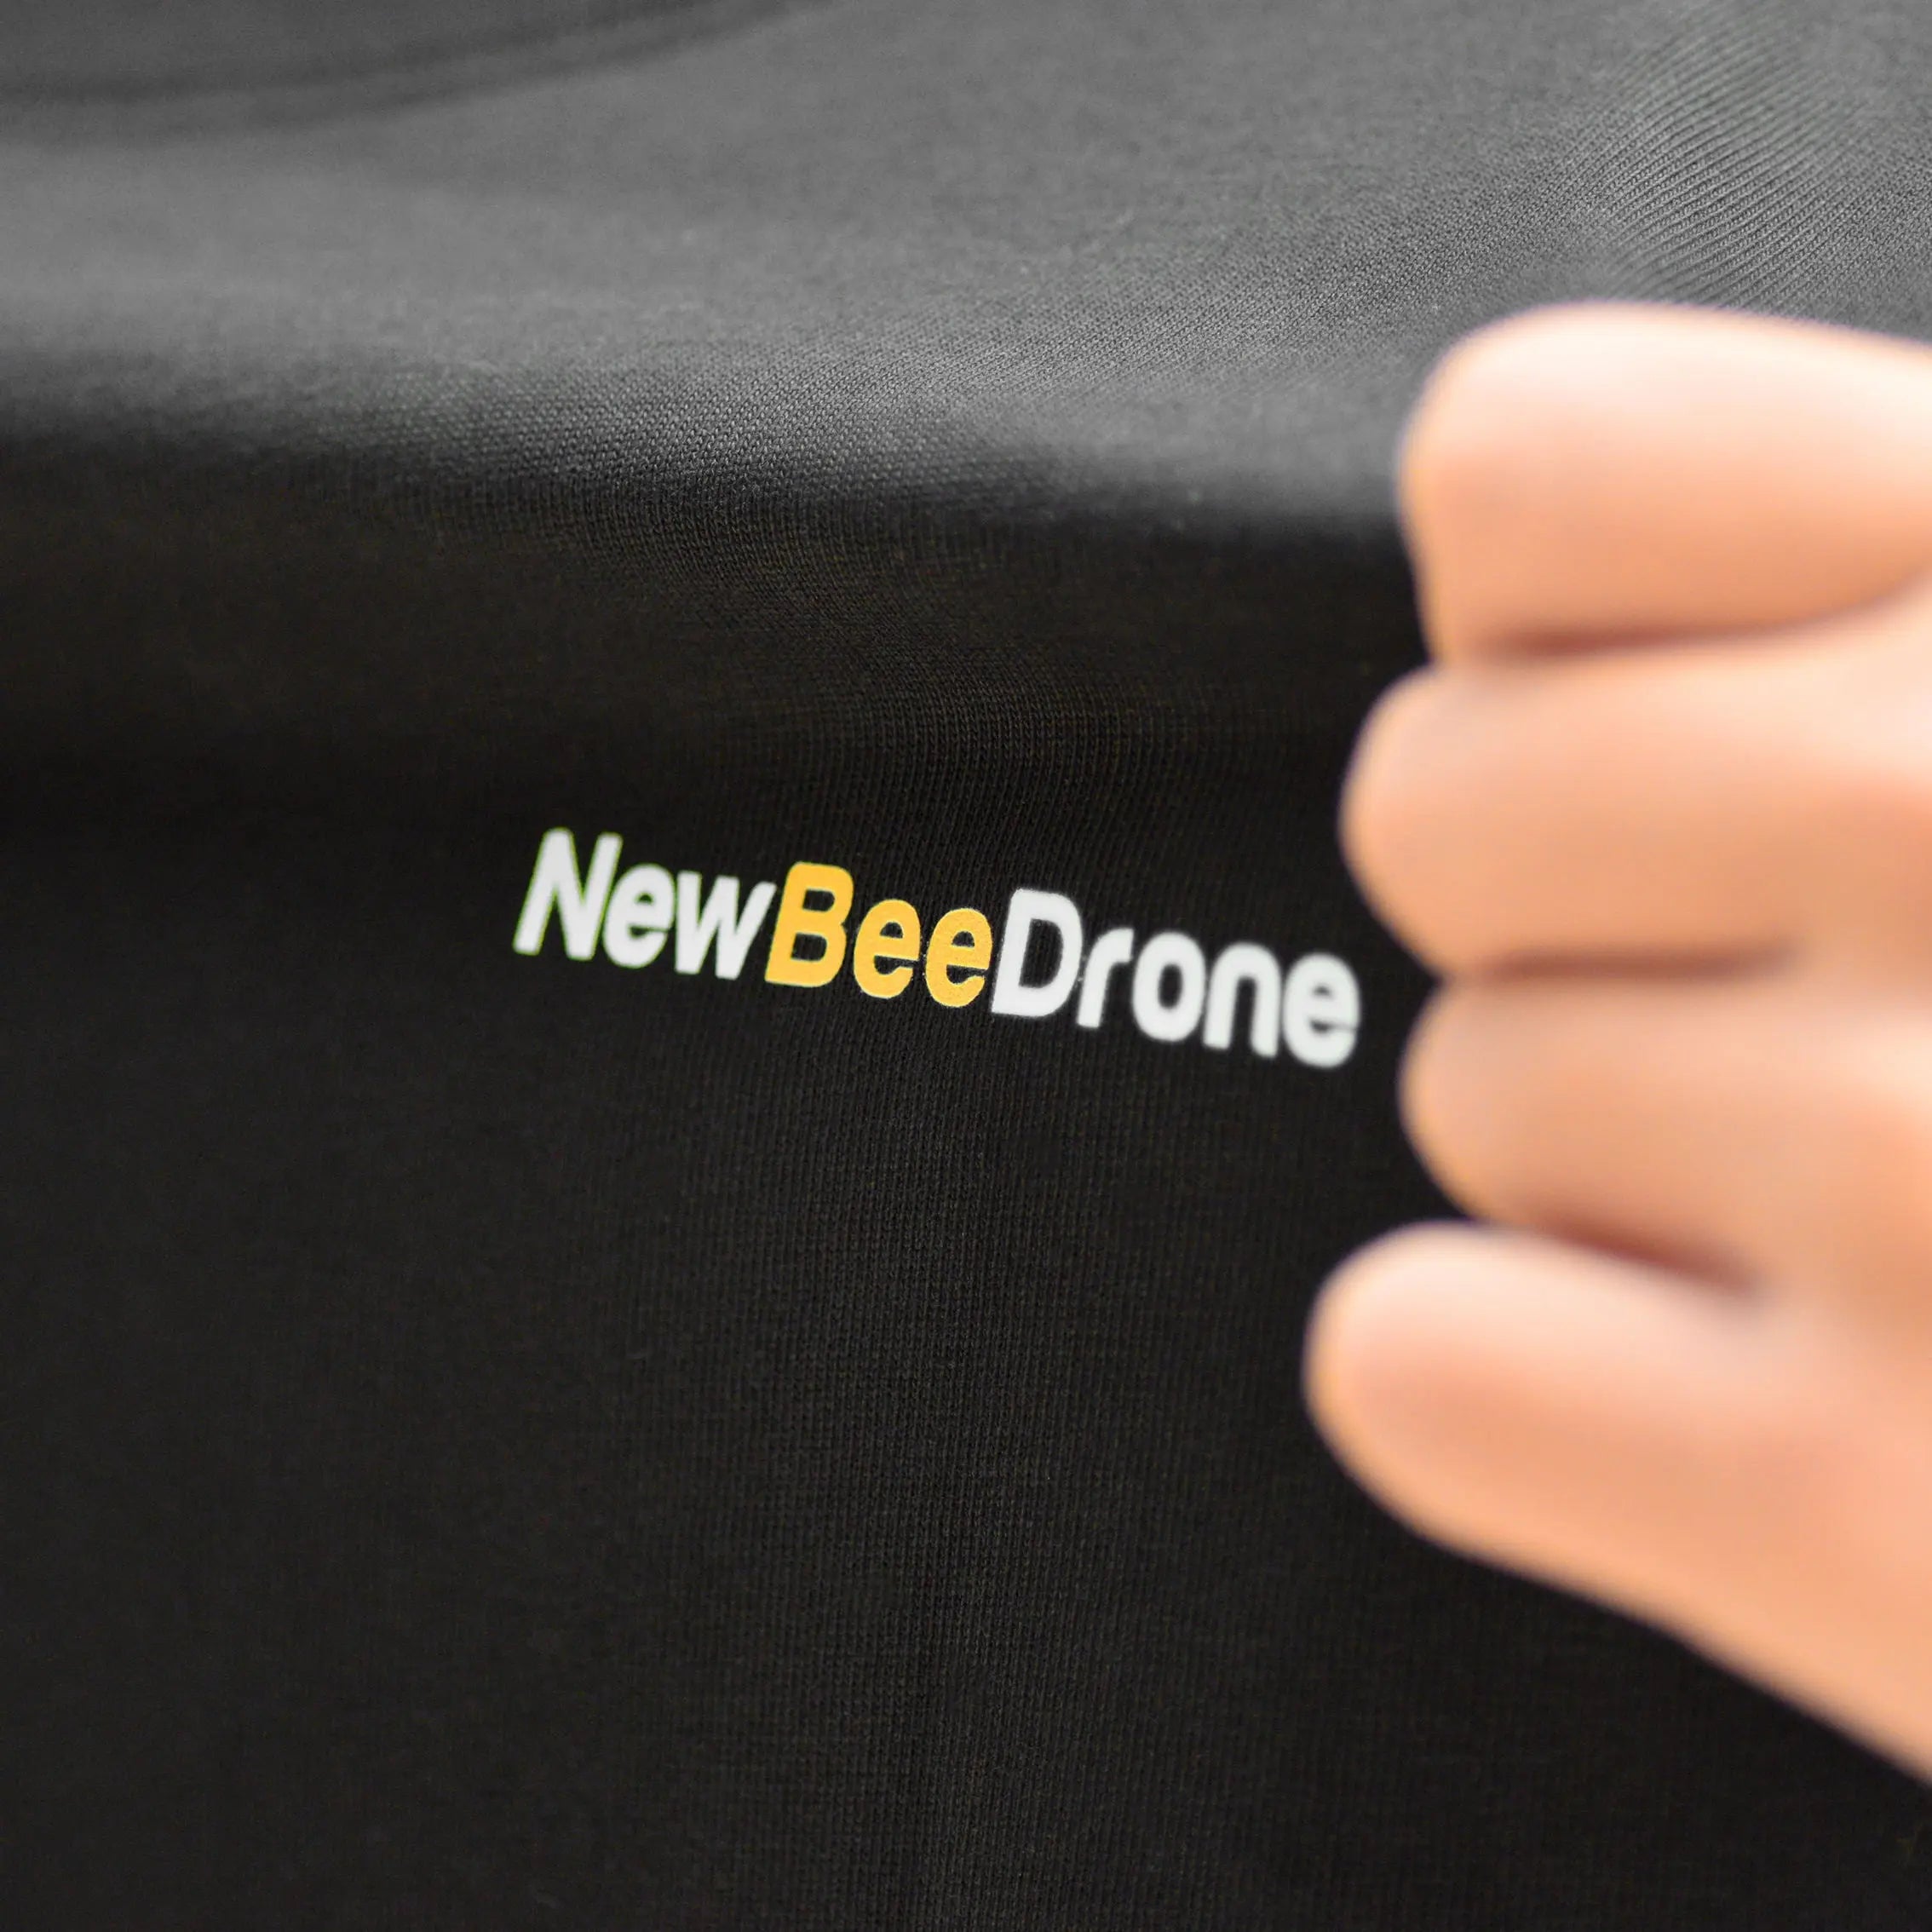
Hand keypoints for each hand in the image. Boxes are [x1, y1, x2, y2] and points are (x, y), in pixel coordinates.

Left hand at [1304, 299, 1931, 1780]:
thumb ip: (1913, 600)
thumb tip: (1549, 581)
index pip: (1516, 464)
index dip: (1564, 626)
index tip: (1701, 707)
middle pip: (1435, 810)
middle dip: (1587, 916)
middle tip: (1831, 1000)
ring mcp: (1917, 1168)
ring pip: (1462, 1093)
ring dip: (1626, 1170)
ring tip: (1912, 1221)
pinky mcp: (1872, 1516)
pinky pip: (1414, 1370)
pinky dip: (1523, 1403)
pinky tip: (1753, 1401)